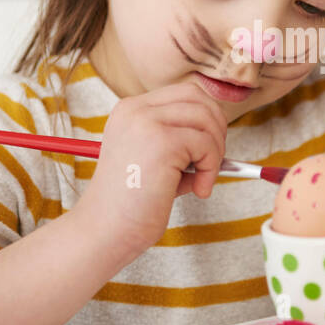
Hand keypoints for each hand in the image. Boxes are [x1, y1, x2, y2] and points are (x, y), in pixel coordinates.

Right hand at [75, 81, 226, 259]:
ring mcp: (147, 122)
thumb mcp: (155, 161)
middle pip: (198, 97)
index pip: (184, 93)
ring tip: (203, 180)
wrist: (104, 231)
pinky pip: (206, 145)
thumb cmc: (132, 204)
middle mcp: (135, 109)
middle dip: (216, 128)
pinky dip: (211, 169)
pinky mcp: (162, 142)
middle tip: (211, 163)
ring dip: (215, 151)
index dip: (206, 118)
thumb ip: (182, 142)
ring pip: (206, 119)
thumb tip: (220, 136)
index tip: (207, 150)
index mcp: (130, 110)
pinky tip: (199, 190)